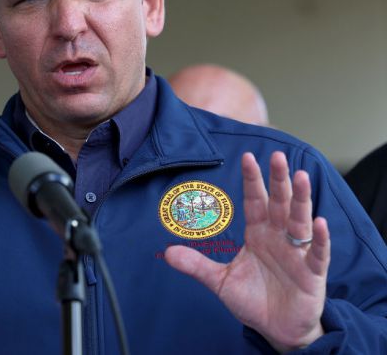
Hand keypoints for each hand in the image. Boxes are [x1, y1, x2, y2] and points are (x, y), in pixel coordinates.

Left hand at [165, 152, 329, 352]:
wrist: (276, 330)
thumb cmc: (252, 300)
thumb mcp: (220, 281)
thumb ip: (196, 265)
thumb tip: (167, 253)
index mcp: (258, 233)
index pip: (254, 201)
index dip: (252, 180)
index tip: (247, 157)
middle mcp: (278, 237)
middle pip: (279, 203)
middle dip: (278, 180)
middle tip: (278, 156)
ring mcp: (297, 253)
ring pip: (300, 220)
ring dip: (301, 199)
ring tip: (300, 177)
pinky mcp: (312, 273)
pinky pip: (317, 253)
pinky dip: (319, 239)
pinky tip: (320, 223)